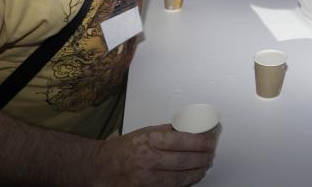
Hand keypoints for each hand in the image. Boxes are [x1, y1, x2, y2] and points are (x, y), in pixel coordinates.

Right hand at [91, 124, 215, 185]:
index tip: (209, 141)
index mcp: (149, 140)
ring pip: (180, 178)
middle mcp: (148, 159)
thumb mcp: (145, 132)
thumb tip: (191, 129)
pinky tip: (191, 176)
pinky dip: (184, 182)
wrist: (100, 167)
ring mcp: (147, 177)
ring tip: (204, 166)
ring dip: (197, 172)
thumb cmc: (123, 148)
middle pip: (184, 160)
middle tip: (210, 154)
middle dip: (202, 158)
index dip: (200, 142)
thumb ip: (168, 131)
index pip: (182, 140)